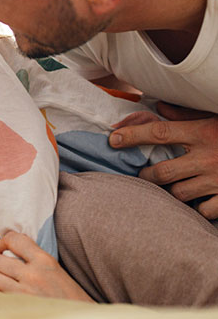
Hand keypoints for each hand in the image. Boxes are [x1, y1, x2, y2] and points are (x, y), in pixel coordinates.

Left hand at [0, 232, 92, 301]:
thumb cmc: (69, 298)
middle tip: (5, 273)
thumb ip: (34, 260)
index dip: (2, 243)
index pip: (14, 239)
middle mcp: (34, 275)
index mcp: (45, 261)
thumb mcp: (56, 271)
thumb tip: (6, 253)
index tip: (1, 250)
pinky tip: (9, 301)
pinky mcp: (19, 310)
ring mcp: (25, 293)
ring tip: (7, 288)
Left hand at [109, 102, 217, 217]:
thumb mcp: (215, 117)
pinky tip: (200, 199)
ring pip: (178, 194)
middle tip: (143, 175)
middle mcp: (207, 157)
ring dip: (172, 191)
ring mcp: (217, 180)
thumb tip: (158, 107)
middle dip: (146, 176)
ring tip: (175, 186)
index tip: (112, 138)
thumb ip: (186, 114)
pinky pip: (202, 211)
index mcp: (203, 133)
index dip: (133, 135)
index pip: (159, 132)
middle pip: (162, 172)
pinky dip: (198, 208)